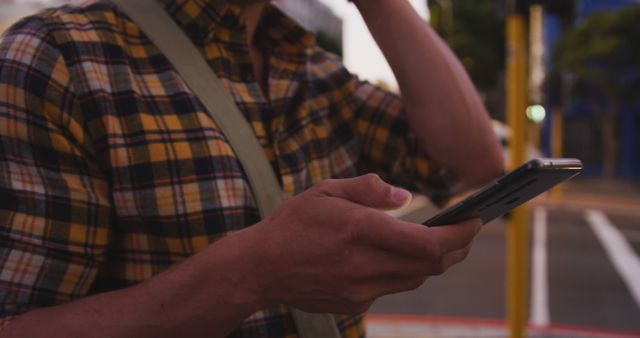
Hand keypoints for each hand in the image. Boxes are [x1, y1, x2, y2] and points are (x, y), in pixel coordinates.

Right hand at [242, 174, 480, 314]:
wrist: (261, 267)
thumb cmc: (293, 224)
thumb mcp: (327, 191)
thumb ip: (369, 189)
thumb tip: (405, 196)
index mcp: (361, 230)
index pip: (429, 242)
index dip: (460, 234)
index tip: (476, 220)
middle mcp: (365, 263)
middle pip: (431, 264)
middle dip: (458, 248)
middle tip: (467, 231)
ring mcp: (360, 288)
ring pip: (415, 278)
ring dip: (434, 261)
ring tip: (441, 243)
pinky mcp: (354, 303)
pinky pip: (391, 288)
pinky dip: (402, 271)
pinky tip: (396, 257)